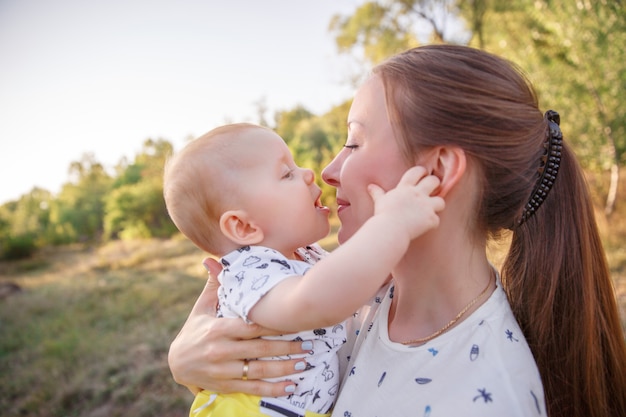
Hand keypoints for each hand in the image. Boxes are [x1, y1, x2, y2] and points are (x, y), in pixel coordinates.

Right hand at [168, 257, 311, 396]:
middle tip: (310, 344)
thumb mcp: (202, 307)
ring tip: (305, 363)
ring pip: (260, 370)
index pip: (252, 326)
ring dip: (285, 368)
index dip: (275, 324)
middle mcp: (221, 350)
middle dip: (287, 347)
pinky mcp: (226, 386)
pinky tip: (291, 386)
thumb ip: (214, 285)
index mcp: (218, 329)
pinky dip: (273, 389)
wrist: (176, 363)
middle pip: (260, 348)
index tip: (295, 321)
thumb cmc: (194, 330)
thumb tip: (212, 259)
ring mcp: (224, 370)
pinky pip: (253, 389)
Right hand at [368, 166, 444, 239]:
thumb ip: (377, 193)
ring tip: (432, 209)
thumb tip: (370, 186)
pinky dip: (432, 224)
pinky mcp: (430, 219)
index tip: (423, 175)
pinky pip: (436, 220)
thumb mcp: (380, 201)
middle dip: (435, 184)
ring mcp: (426, 207)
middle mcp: (418, 194)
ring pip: (441, 201)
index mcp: (405, 188)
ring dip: (437, 205)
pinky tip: (426, 227)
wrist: (390, 230)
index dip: (422, 172)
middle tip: (432, 189)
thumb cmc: (383, 215)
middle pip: (434, 181)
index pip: (417, 171)